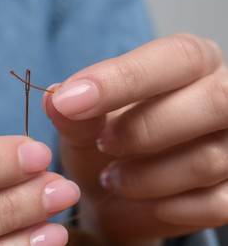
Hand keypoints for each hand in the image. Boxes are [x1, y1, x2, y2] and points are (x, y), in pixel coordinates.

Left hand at [43, 34, 227, 244]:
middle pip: (215, 100)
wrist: (119, 191)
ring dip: (147, 176)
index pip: (177, 57)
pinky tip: (141, 200)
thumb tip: (53, 98)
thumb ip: (74, 113)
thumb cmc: (104, 145)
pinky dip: (167, 207)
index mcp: (190, 66)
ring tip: (112, 178)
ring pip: (210, 158)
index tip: (69, 101)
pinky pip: (215, 203)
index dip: (123, 79)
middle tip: (103, 144)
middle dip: (146, 129)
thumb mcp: (82, 126)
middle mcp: (223, 97)